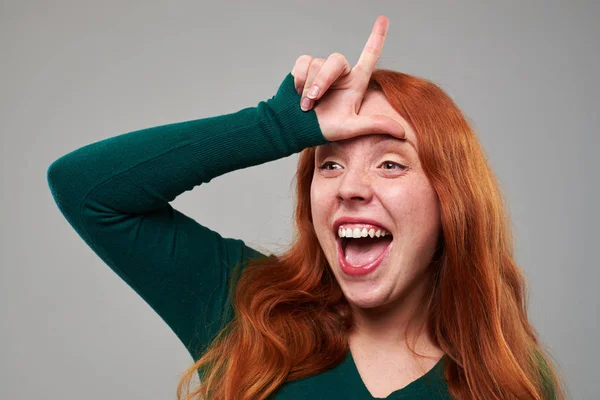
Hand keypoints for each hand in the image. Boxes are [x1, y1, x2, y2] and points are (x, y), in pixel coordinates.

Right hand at [291, 15, 405, 141]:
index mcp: (355, 82)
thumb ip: (375, 125)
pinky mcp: (305, 68)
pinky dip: (299, 79)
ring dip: (308, 86)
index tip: (384, 19)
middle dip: (322, 80)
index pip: (369, 55)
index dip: (377, 37)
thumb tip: (402, 133)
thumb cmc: (324, 129)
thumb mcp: (351, 128)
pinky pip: (303, 62)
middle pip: (335, 60)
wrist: (298, 129)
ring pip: (316, 64)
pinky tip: (298, 93)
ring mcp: (322, 70)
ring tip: (306, 106)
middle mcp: (341, 73)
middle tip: (313, 101)